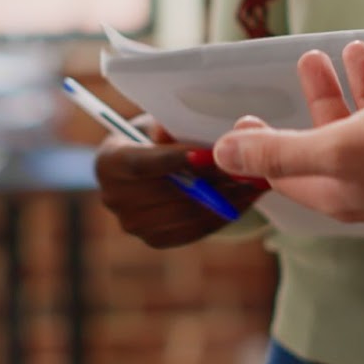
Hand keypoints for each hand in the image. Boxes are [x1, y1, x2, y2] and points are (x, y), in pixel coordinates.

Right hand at [95, 115, 267, 247]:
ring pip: (188, 212)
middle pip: (169, 192)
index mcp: (108, 163)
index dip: (175, 159)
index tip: (210, 153)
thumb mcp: (157, 123)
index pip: (141, 164)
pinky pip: (196, 229)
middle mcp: (115, 198)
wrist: (148, 169)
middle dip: (212, 178)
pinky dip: (224, 213)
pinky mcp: (157, 240)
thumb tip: (170, 132)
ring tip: (255, 180)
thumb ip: (166, 127)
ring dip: (226, 197)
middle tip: (248, 166)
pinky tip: (246, 198)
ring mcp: (134, 224)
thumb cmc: (156, 138)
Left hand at [212, 41, 363, 227]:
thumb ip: (279, 151)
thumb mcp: (334, 148)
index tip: (249, 118)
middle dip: (319, 96)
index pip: (286, 172)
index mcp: (339, 190)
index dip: (262, 145)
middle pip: (331, 137)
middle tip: (310, 60)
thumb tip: (225, 153)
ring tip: (353, 50)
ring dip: (361, 82)